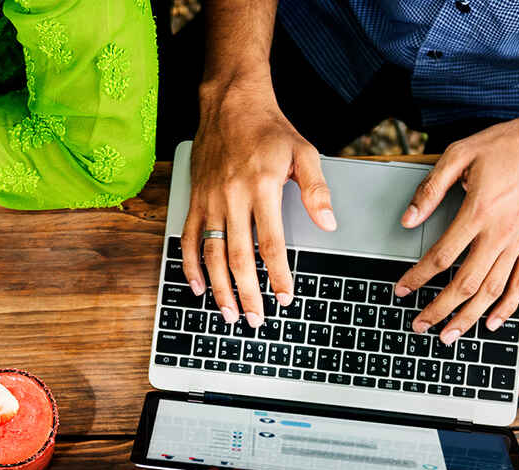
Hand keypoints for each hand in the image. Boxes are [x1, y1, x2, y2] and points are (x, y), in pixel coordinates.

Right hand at [182, 76, 335, 328]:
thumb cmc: (269, 129)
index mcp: (263, 187)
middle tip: (255, 319)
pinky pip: (189, 239)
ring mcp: (210, 200)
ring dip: (219, 288)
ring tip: (229, 314)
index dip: (278, 275)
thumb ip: (316, 189)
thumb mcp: (303, 151)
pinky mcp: (196, 200)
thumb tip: (329, 223)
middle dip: (247, 293)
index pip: (270, 243)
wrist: (229, 102)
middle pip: (238, 257)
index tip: (285, 298)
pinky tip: (199, 288)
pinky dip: (191, 266)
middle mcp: (233, 196)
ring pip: (211, 254)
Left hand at [393, 88, 518, 342]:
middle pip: (465, 283)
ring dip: (468, 317)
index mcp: (478, 211)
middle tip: (419, 325)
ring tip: (448, 335)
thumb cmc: (511, 143)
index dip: (417, 277)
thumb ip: (432, 188)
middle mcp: (500, 232)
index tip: (402, 289)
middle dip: (439, 309)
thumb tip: (408, 219)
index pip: (441, 256)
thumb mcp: (462, 153)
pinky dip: (506, 306)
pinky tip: (491, 322)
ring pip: (492, 290)